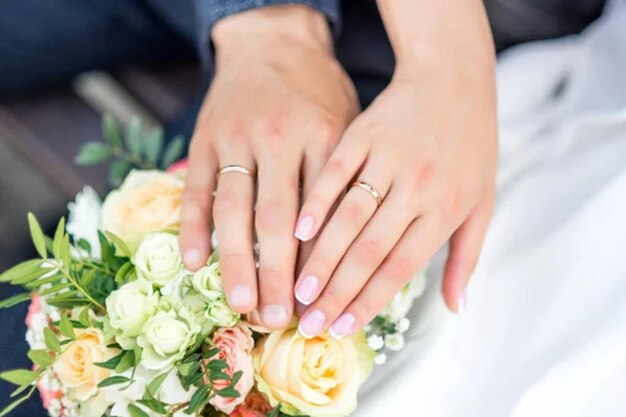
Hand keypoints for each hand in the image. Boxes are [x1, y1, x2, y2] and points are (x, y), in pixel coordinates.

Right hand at [179, 5, 358, 328]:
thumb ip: (352, 178)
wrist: (273, 40)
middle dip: (277, 274)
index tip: (321, 302)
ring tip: (241, 304)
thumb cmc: (319, 92)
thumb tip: (357, 248)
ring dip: (236, 262)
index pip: (321, 213)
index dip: (320, 262)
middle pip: (276, 220)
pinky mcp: (205, 138)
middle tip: (279, 317)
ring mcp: (236, 138)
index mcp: (325, 138)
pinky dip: (192, 228)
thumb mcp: (350, 124)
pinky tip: (195, 262)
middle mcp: (279, 139)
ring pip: (233, 211)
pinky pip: (196, 189)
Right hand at [293, 1, 496, 337]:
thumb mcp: (482, 201)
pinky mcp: (365, 134)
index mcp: (446, 209)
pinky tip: (297, 231)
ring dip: (322, 257)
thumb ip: (468, 256)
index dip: (369, 301)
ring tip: (300, 290)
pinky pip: (336, 173)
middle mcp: (418, 187)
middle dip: (338, 292)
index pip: (400, 267)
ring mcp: (389, 158)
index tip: (341, 328)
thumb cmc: (471, 145)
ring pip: (349, 217)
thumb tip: (456, 308)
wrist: (454, 77)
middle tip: (310, 322)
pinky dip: (316, 203)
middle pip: (371, 250)